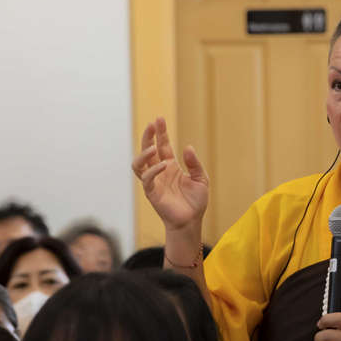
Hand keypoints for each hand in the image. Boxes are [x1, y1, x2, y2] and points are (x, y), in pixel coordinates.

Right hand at [132, 117, 208, 231]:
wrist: (192, 221)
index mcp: (171, 166)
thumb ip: (194, 163)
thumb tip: (187, 147)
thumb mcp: (201, 178)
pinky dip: (153, 170)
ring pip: (139, 164)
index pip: (163, 145)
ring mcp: (154, 182)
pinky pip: (147, 179)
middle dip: (148, 136)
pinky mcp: (152, 193)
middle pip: (148, 150)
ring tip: (153, 146)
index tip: (159, 119)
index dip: (161, 132)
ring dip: (143, 153)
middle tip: (152, 124)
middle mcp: (160, 172)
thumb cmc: (196, 202)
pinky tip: (163, 164)